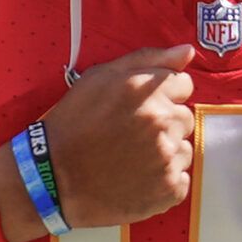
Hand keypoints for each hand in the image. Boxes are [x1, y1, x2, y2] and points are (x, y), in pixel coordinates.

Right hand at [0, 46, 195, 241]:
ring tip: (132, 158)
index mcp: (146, 91)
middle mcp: (161, 122)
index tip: (142, 106)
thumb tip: (187, 51)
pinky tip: (138, 178)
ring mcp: (167, 158)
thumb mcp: (99, 78)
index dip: (163, 93)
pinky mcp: (168, 190)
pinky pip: (181, 179)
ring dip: (166, 152)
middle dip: (165, 123)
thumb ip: (147, 60)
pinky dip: (164, 180)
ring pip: (184, 148)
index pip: (184, 84)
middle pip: (185, 116)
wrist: (54, 178)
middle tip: (132, 134)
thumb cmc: (73, 125)